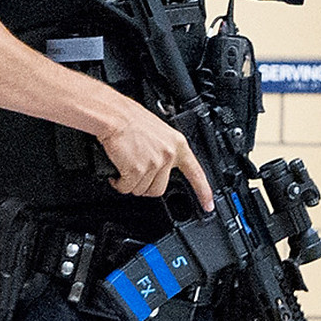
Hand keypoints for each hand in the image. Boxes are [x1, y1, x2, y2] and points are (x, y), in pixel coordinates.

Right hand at [95, 104, 213, 206]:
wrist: (112, 115)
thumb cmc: (129, 119)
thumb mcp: (158, 132)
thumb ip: (164, 150)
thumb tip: (160, 168)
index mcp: (178, 144)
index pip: (196, 173)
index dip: (203, 192)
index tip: (208, 206)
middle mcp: (169, 155)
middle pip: (160, 189)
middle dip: (145, 186)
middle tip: (135, 173)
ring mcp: (154, 163)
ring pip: (142, 190)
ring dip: (130, 183)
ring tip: (125, 167)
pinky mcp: (137, 170)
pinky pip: (127, 188)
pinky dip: (119, 184)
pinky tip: (117, 171)